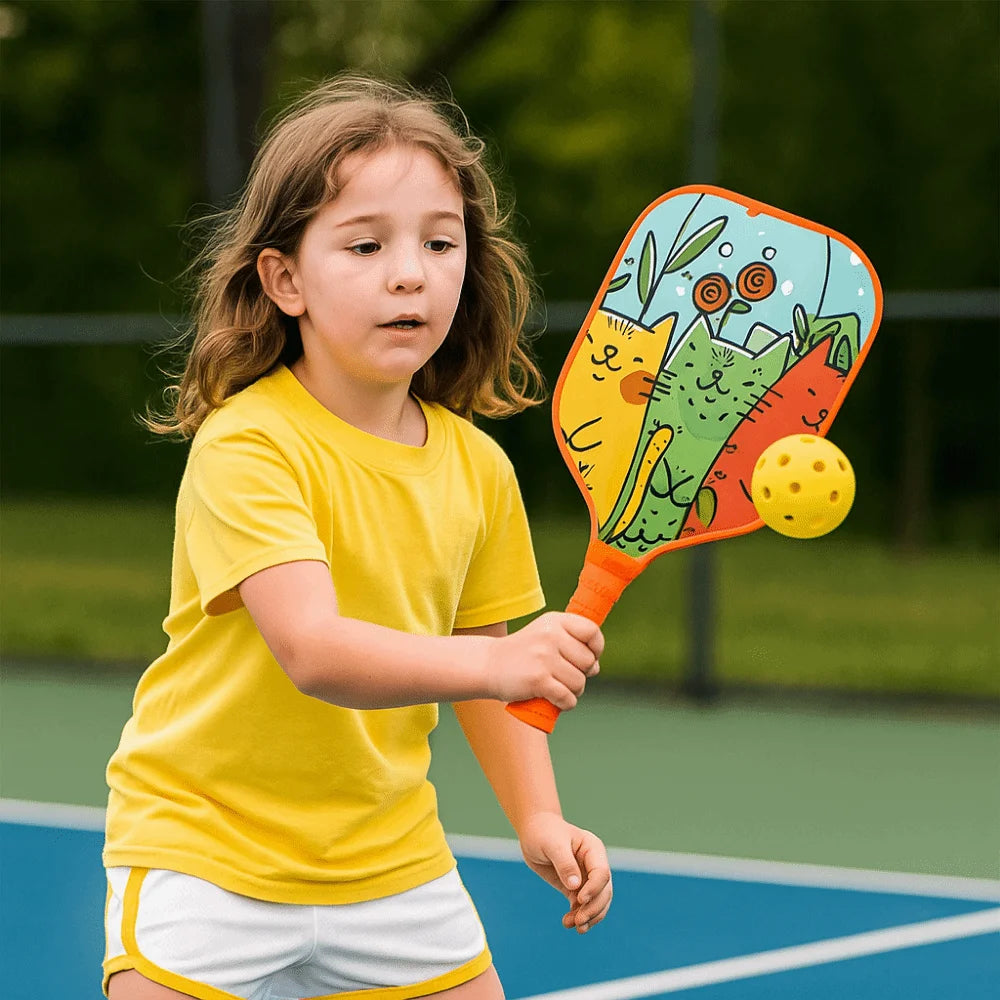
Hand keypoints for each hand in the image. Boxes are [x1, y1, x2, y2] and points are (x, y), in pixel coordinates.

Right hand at [485, 612, 603, 710]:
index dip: (596, 648)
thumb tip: (596, 667)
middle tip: (564, 676)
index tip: (588, 658)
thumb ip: (572, 644)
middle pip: (589, 662)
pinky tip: (555, 700)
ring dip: (572, 691)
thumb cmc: (523, 653)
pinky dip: (565, 703)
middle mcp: (551, 635)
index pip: (592, 631)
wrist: (488, 665)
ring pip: (579, 683)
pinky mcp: (538, 680)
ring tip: (556, 687)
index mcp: (555, 621)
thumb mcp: (545, 634)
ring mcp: (544, 657)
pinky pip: (567, 698)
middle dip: (582, 674)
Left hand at [518, 812, 612, 933]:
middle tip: (578, 922)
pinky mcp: (575, 888)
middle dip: (594, 908)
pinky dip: (579, 916)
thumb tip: (575, 886)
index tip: (580, 900)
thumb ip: (564, 864)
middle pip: (604, 891)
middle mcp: (594, 864)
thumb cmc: (543, 832)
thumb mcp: (552, 844)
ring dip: (589, 917)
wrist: (533, 832)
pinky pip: (582, 906)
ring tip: (575, 927)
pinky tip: (568, 923)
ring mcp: (586, 877)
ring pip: (597, 902)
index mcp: (593, 849)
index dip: (594, 889)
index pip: (601, 873)